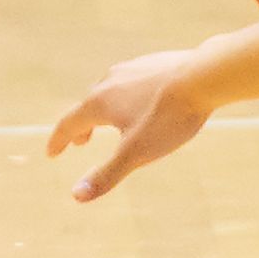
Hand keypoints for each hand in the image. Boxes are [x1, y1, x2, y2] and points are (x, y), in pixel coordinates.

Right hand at [49, 49, 212, 201]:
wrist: (205, 76)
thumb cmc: (168, 116)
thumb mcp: (136, 153)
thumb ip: (106, 175)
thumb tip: (76, 196)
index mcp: (99, 102)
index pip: (69, 123)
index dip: (59, 141)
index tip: (53, 153)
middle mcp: (110, 80)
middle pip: (88, 105)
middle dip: (82, 126)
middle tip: (82, 142)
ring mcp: (133, 67)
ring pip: (111, 90)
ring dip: (105, 109)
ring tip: (113, 121)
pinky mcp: (155, 61)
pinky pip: (133, 81)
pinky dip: (127, 96)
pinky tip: (143, 101)